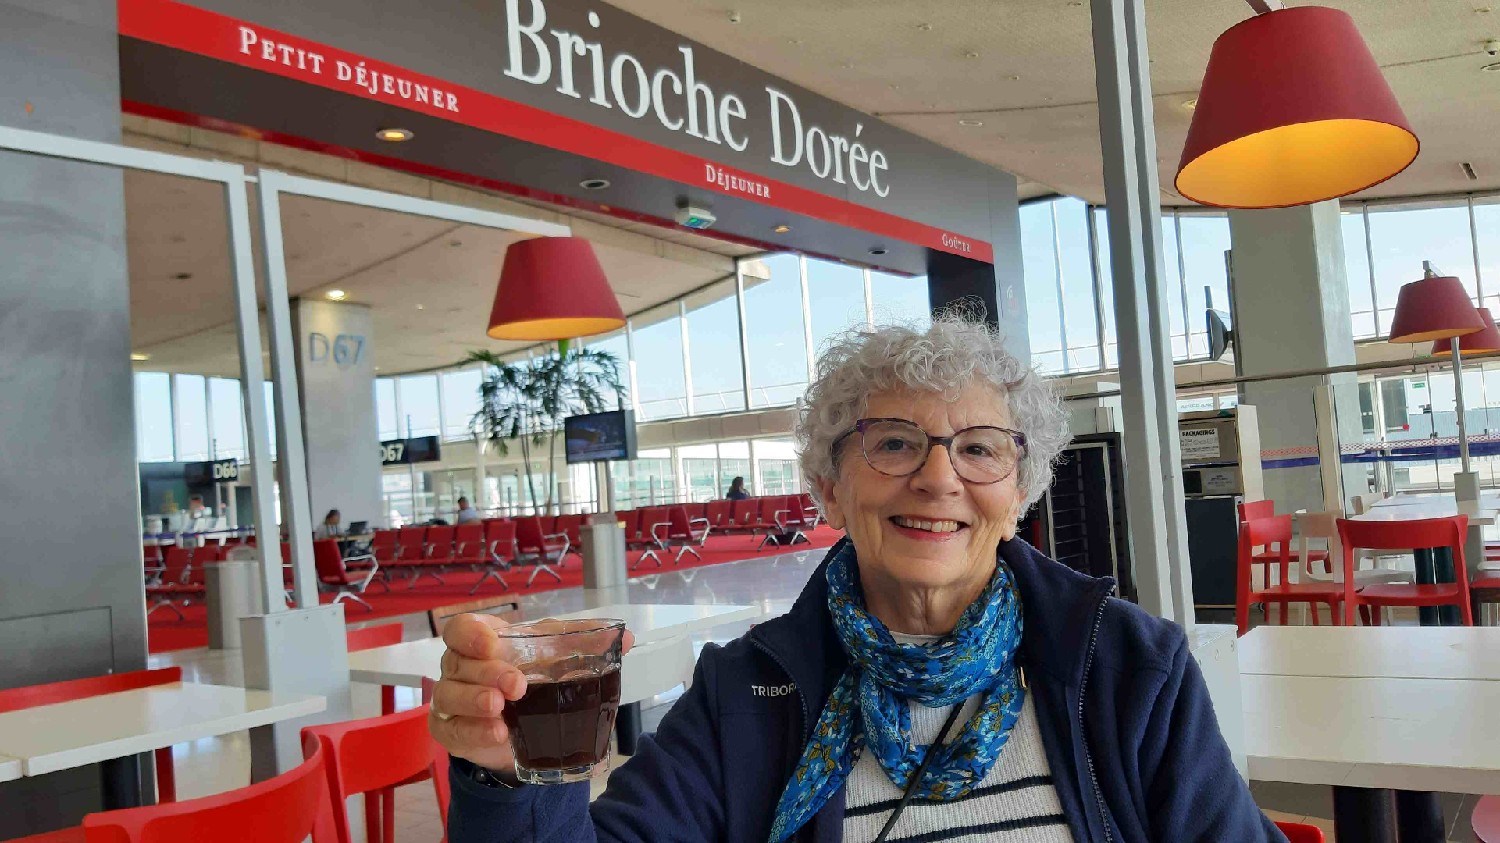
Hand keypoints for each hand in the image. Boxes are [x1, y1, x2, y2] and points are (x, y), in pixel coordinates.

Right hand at [428, 613, 633, 772]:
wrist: (524, 732)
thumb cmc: (536, 682)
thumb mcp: (560, 658)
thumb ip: (588, 643)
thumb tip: (625, 637)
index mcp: (481, 642)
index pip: (460, 628)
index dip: (469, 633)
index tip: (490, 643)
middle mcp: (460, 668)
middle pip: (459, 663)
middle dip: (487, 673)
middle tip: (517, 685)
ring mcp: (451, 701)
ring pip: (450, 696)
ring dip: (475, 701)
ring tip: (500, 708)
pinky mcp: (451, 732)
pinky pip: (454, 730)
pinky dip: (475, 731)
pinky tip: (497, 732)